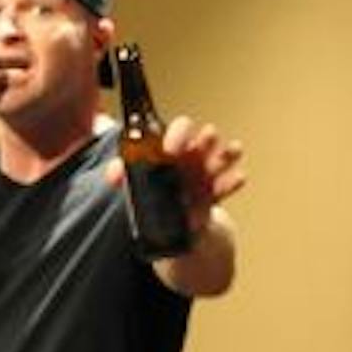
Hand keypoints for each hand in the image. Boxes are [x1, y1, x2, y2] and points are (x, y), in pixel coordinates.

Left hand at [103, 115, 246, 234]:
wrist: (170, 222)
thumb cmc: (155, 191)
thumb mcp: (135, 181)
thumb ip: (122, 173)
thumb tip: (113, 174)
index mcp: (175, 147)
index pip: (182, 128)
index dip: (179, 134)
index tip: (171, 148)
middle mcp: (194, 156)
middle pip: (206, 138)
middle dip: (207, 138)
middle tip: (205, 140)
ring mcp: (208, 174)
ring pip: (224, 156)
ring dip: (228, 153)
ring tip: (233, 149)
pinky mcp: (215, 194)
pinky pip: (229, 184)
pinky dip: (233, 181)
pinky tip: (238, 176)